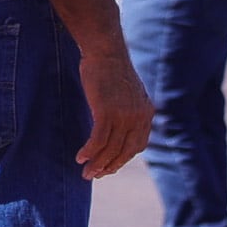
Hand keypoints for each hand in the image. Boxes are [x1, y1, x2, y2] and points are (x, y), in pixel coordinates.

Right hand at [77, 47, 153, 179]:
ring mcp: (124, 115)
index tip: (109, 166)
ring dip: (97, 164)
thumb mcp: (127, 91)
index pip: (137, 145)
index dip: (122, 159)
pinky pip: (98, 139)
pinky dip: (89, 151)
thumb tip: (117, 123)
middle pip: (124, 151)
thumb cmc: (110, 68)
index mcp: (146, 114)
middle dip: (109, 166)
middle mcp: (139, 117)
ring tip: (86, 173)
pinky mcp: (107, 112)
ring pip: (110, 148)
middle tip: (95, 175)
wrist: (106, 51)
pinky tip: (80, 157)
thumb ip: (127, 108)